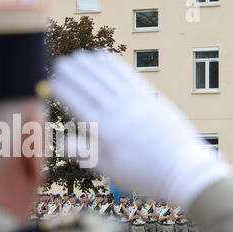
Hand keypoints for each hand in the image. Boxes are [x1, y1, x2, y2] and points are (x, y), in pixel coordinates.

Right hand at [51, 50, 232, 206]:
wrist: (182, 170)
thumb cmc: (142, 173)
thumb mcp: (109, 168)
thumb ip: (84, 153)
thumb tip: (59, 143)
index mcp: (105, 129)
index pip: (77, 103)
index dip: (62, 90)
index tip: (50, 82)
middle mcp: (118, 110)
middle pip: (91, 85)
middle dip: (73, 72)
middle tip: (59, 63)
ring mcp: (135, 101)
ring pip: (108, 76)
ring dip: (91, 64)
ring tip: (78, 56)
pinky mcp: (150, 97)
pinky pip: (128, 75)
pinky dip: (114, 65)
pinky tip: (104, 58)